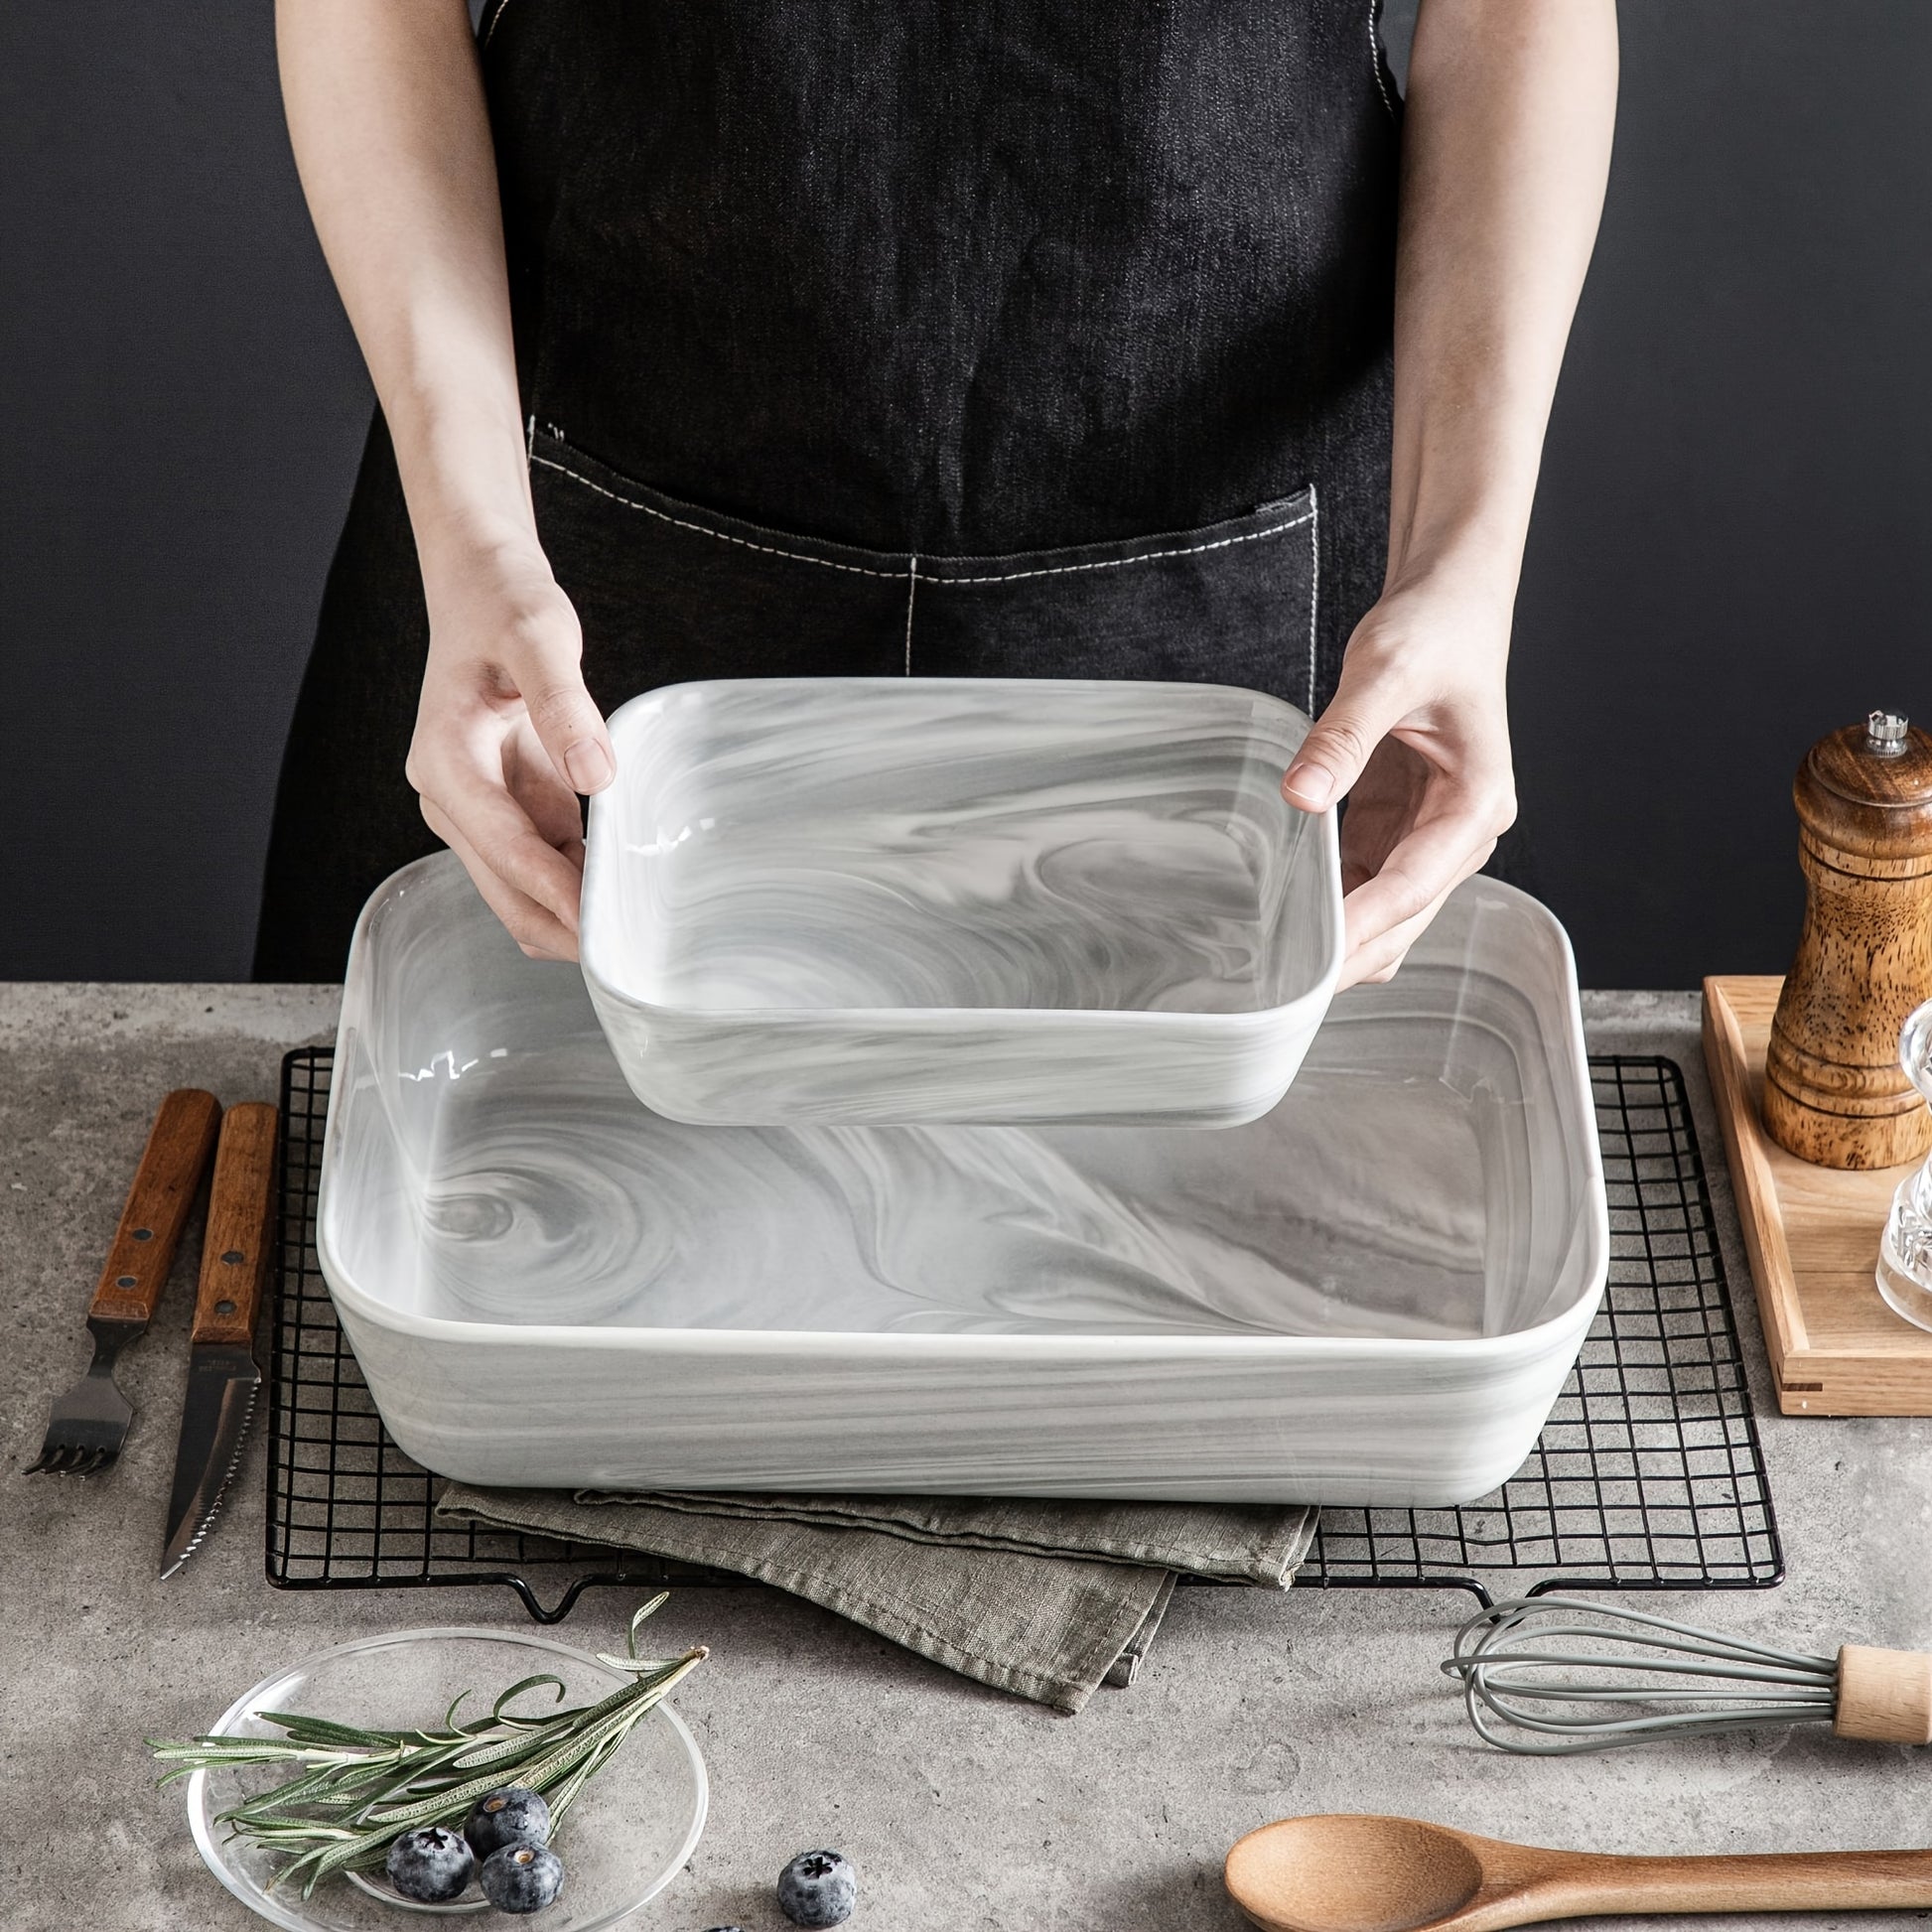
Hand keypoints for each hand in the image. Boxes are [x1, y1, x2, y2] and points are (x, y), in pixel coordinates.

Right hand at [405, 544, 614, 960]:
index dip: (553, 892)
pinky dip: (579, 887)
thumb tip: (595, 774)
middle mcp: (450, 797)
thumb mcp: (539, 637)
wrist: (481, 588)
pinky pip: (543, 867)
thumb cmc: (502, 604)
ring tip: (638, 932)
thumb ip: (564, 704)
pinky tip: (626, 892)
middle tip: (629, 952)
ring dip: (572, 915)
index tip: (599, 927)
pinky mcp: (509, 809)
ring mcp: (478, 810)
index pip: (503, 847)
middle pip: (505, 890)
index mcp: (445, 761)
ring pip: (521, 892)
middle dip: (562, 926)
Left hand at [1281, 569, 1516, 987]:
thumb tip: (1301, 795)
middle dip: (1351, 953)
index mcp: (1477, 803)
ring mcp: (1429, 835)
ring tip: (1277, 963)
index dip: (1362, 926)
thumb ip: (1342, 737)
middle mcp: (1462, 832)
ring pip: (1386, 915)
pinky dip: (1332, 906)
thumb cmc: (1436, 629)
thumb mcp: (1385, 672)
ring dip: (1341, 938)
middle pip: (1405, 919)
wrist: (1448, 601)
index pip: (1414, 885)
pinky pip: (1364, 885)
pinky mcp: (1396, 826)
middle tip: (1282, 984)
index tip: (1315, 962)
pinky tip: (1287, 918)